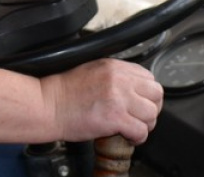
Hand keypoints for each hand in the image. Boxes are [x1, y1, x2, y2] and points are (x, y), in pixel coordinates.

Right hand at [39, 59, 162, 143]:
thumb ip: (115, 75)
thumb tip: (132, 87)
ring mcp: (119, 98)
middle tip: (141, 116)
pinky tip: (128, 136)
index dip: (147, 93)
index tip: (141, 102)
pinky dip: (138, 137)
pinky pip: (141, 130)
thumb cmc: (64, 92)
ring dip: (145, 124)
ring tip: (134, 127)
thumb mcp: (93, 70)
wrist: (48, 106)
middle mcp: (120, 80)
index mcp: (115, 66)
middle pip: (156, 94)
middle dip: (151, 108)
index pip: (149, 77)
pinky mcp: (115, 118)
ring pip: (151, 113)